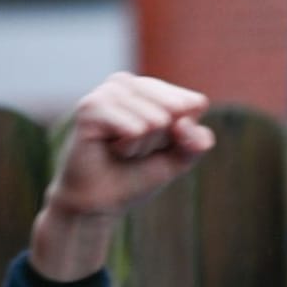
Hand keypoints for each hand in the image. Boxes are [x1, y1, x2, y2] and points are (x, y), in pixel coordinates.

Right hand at [30, 73, 215, 281]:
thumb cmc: (138, 175)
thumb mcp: (180, 159)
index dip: (184, 134)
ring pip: (155, 120)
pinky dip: (128, 147)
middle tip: (136, 149)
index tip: (158, 145)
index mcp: (152, 89)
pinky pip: (133, 128)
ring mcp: (106, 92)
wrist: (100, 202)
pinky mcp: (89, 107)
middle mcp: (128, 84)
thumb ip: (197, 142)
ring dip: (143, 146)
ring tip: (121, 150)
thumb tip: (184, 123)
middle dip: (162, 139)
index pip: (194, 103)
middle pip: (176, 109)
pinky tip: (110, 149)